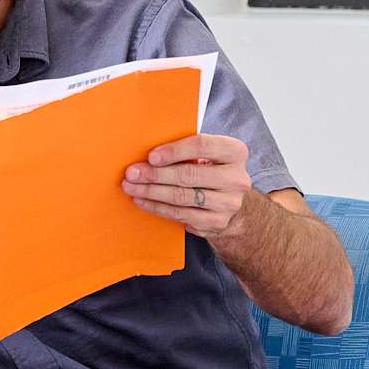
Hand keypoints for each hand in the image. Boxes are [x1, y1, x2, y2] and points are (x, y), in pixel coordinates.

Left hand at [123, 133, 254, 240]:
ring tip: (131, 187)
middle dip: (155, 174)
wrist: (233, 204)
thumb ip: (187, 148)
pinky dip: (158, 207)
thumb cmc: (211, 170)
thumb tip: (148, 153)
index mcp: (235, 152)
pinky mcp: (217, 223)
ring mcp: (229, 203)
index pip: (202, 146)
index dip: (174, 151)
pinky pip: (181, 214)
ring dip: (152, 192)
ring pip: (182, 197)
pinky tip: (143, 201)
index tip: (151, 156)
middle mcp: (236, 178)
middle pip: (189, 175)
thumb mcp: (209, 154)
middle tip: (132, 173)